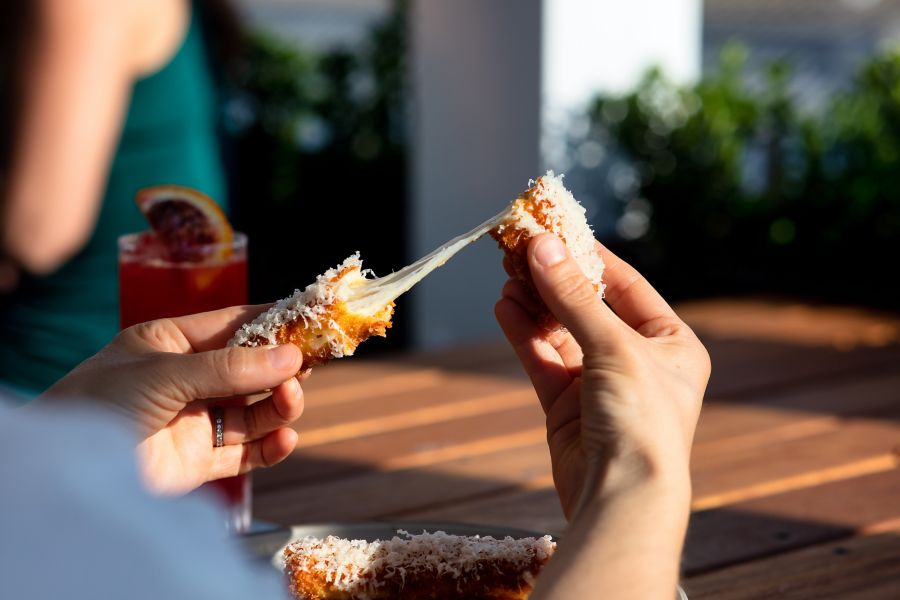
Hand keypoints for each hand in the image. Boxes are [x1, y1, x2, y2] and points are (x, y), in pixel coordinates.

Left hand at [39, 306, 304, 494]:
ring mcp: (194, 421)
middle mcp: (186, 380)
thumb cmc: (99, 406)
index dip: (271, 322)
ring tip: (291, 400)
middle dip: (281, 367)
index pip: (231, 326)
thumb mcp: (164, 374)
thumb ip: (229, 368)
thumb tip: (291, 356)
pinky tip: (284, 438)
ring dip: (279, 404)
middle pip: (250, 369)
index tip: (310, 319)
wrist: (65, 476)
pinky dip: (271, 446)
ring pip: (254, 410)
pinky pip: (247, 451)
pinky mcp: (200, 462)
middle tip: (310, 364)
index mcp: (169, 344)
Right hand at [495, 234, 709, 517]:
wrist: (624, 498)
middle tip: (519, 247)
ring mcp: (599, 383)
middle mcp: (637, 360)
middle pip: (587, 306)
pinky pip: (543, 359)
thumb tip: (542, 245)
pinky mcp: (567, 406)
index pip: (625, 285)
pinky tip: (504, 308)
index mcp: (671, 343)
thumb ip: (573, 297)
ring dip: (534, 303)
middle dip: (553, 278)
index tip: (555, 229)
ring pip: (560, 331)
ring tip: (507, 274)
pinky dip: (523, 333)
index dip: (589, 256)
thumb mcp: (614, 347)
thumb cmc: (642, 421)